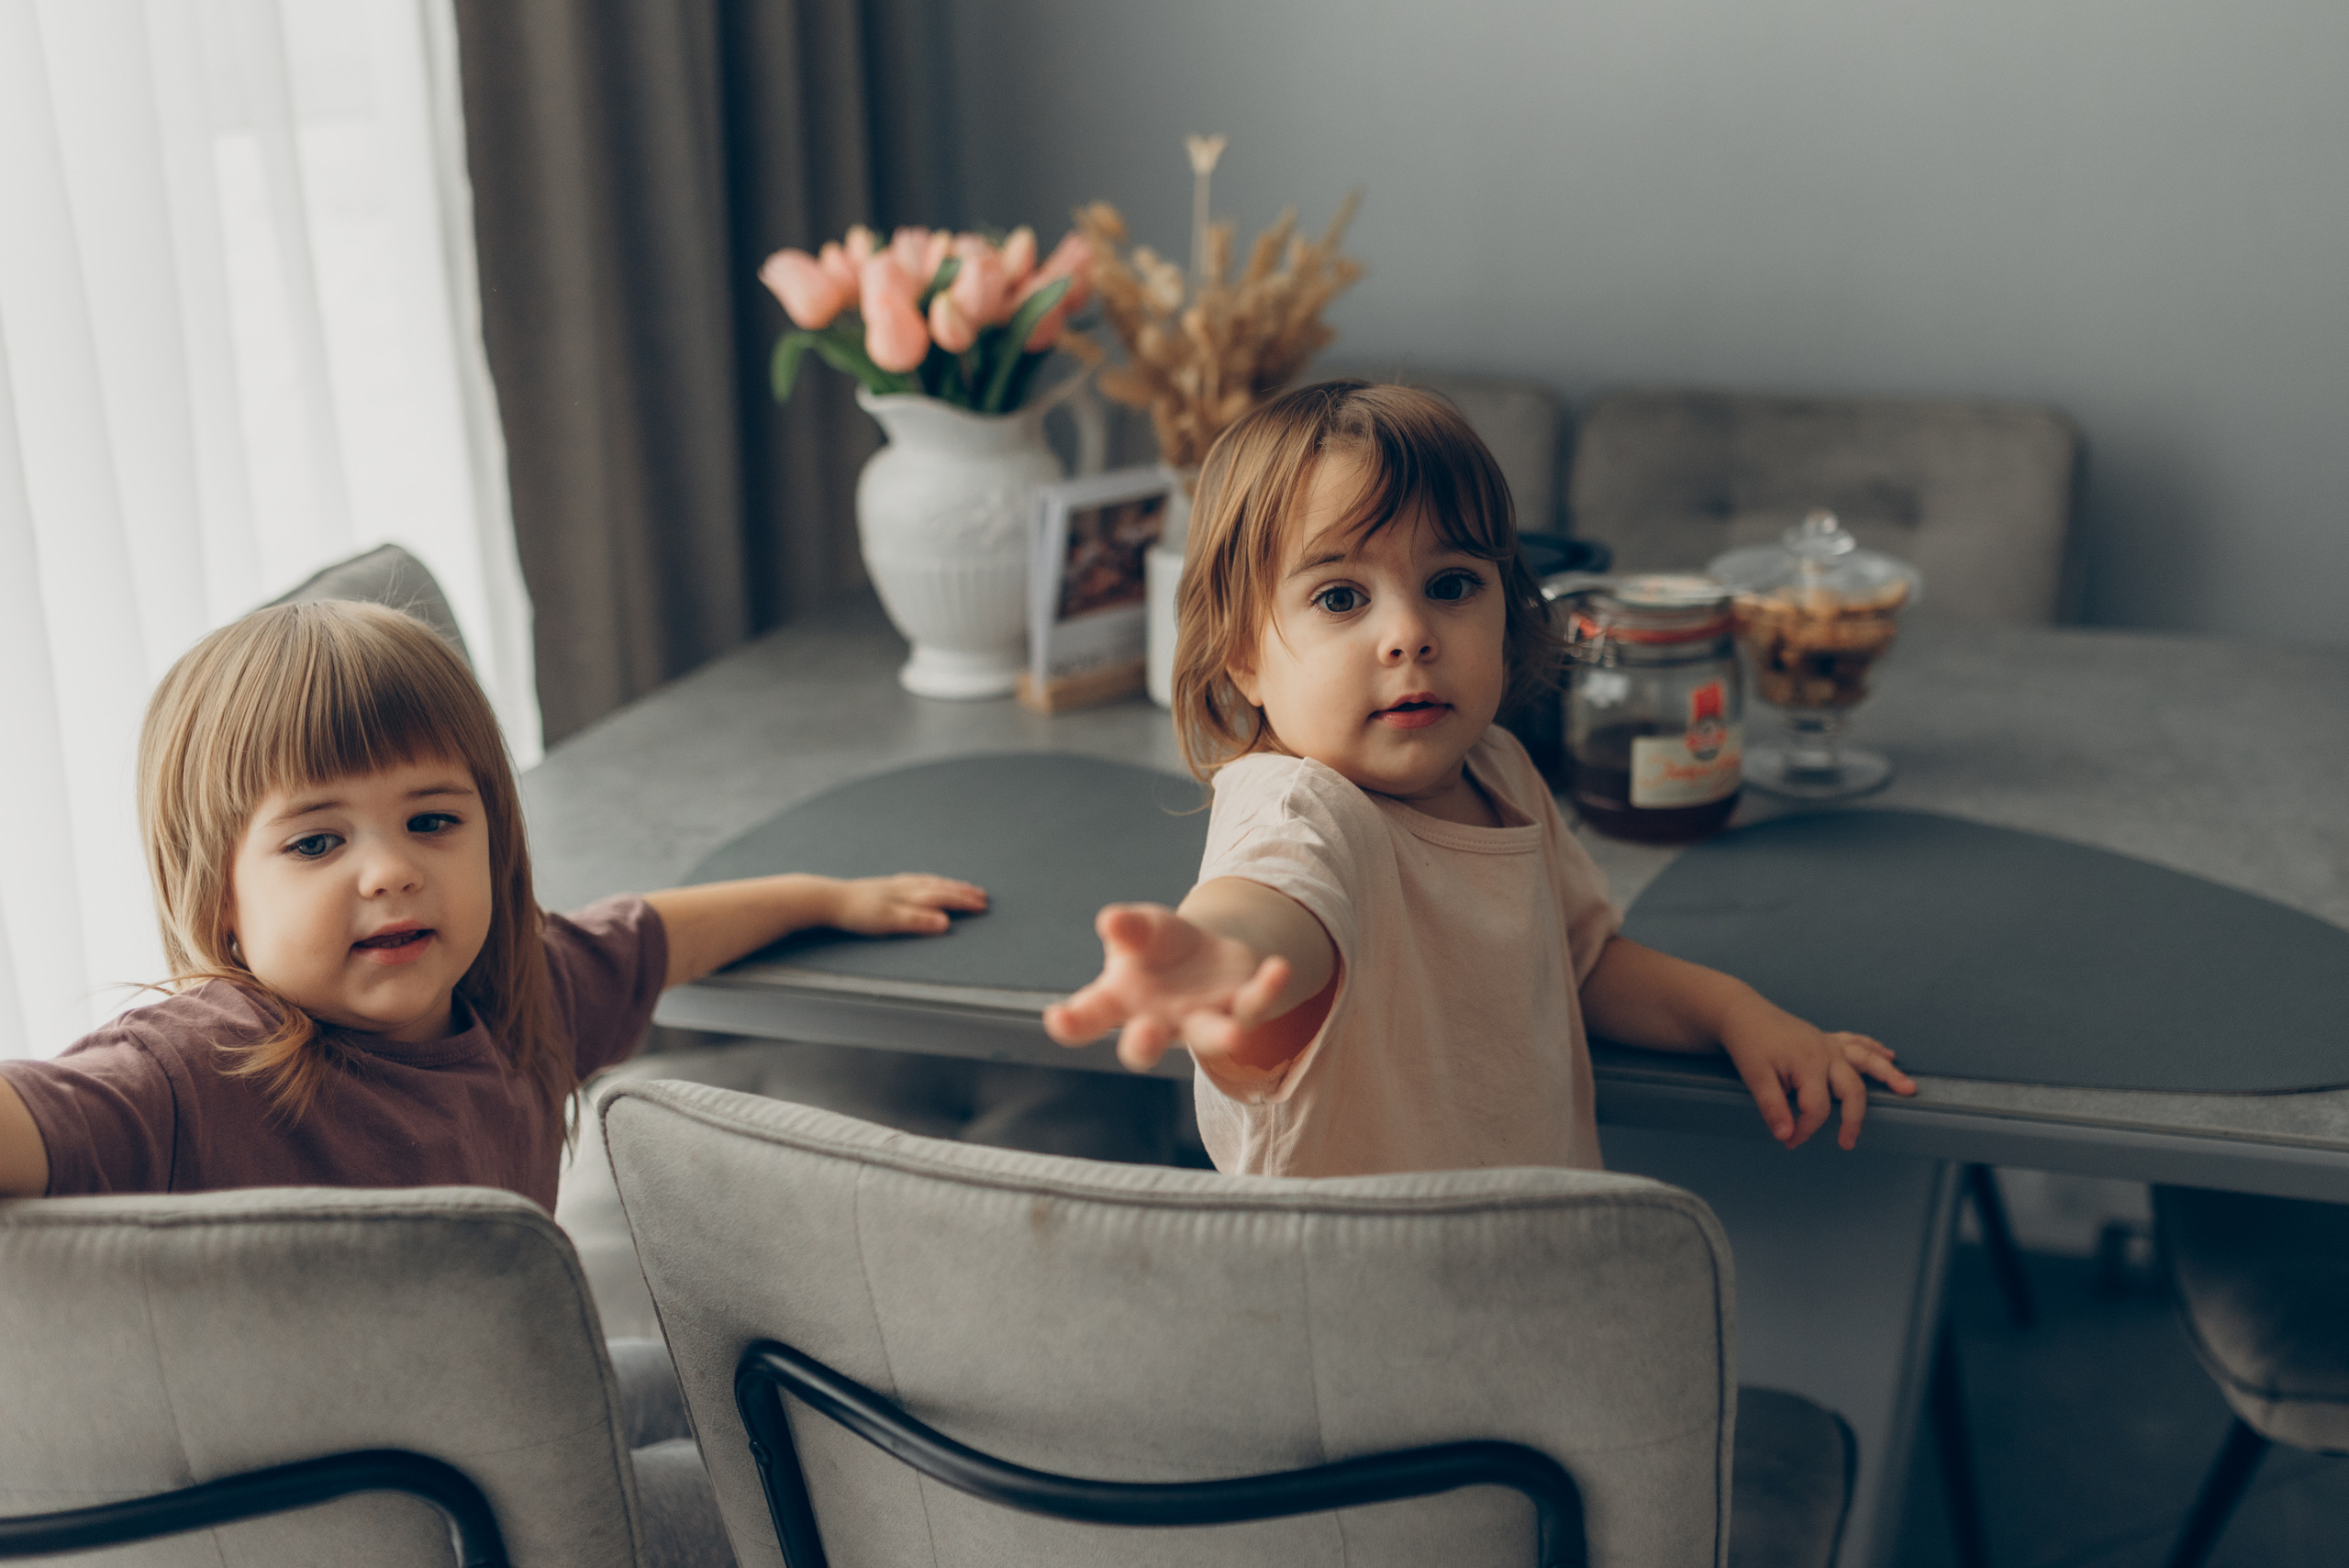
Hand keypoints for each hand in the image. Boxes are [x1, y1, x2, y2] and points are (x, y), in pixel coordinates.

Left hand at [825, 874, 987, 935]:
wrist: (827, 899)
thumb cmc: (856, 913)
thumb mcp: (888, 921)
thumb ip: (917, 922)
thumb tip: (946, 923)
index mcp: (909, 895)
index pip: (943, 897)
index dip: (964, 901)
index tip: (983, 905)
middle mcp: (905, 887)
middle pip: (939, 887)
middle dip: (961, 892)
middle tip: (981, 895)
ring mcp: (894, 885)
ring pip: (928, 882)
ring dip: (947, 885)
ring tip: (961, 886)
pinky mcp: (883, 887)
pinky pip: (915, 880)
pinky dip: (928, 881)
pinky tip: (924, 883)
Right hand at [1043, 903, 1292, 1071]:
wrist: (1208, 956)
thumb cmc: (1160, 947)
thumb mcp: (1142, 928)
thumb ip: (1128, 928)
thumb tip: (1111, 920)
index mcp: (1120, 1002)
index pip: (1089, 1019)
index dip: (1072, 1023)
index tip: (1058, 1018)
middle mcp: (1157, 1021)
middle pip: (1143, 1046)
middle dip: (1143, 1043)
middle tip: (1146, 1032)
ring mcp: (1200, 1020)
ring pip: (1207, 1037)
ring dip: (1220, 1037)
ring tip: (1236, 1034)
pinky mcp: (1240, 1008)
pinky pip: (1255, 1003)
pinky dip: (1267, 988)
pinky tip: (1279, 968)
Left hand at [1717, 1000, 1916, 1150]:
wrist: (1741, 1013)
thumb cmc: (1749, 1044)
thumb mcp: (1754, 1076)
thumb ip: (1772, 1107)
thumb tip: (1785, 1135)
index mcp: (1809, 1064)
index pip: (1816, 1108)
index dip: (1805, 1129)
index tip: (1790, 1141)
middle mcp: (1826, 1053)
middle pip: (1851, 1090)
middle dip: (1853, 1118)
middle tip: (1848, 1143)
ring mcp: (1828, 1044)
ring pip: (1865, 1061)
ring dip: (1888, 1075)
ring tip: (1909, 1089)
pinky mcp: (1826, 1039)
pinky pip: (1856, 1043)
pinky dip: (1873, 1050)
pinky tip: (1889, 1056)